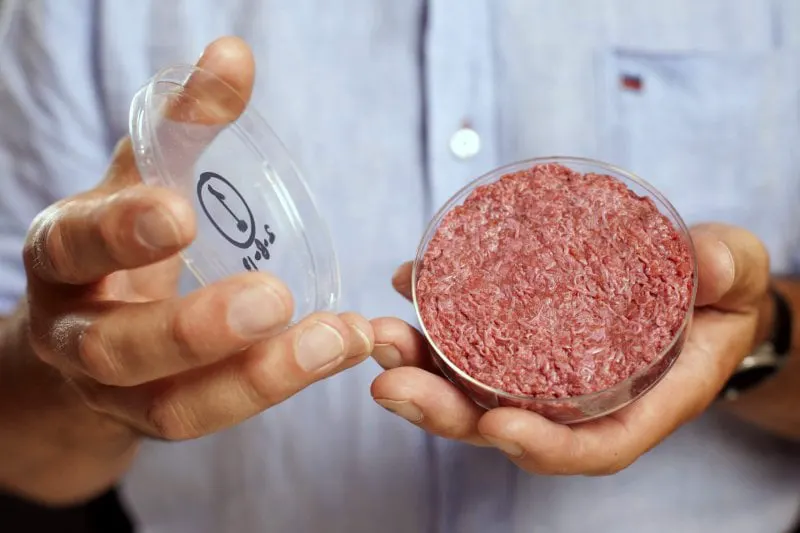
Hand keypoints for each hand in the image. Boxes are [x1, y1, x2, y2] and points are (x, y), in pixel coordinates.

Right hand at [17, 37, 371, 445]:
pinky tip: (340, 349)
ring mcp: (116, 392)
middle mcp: (75, 333)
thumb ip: (184, 124)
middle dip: (194, 329)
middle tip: (273, 298)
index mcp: (64, 256)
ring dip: (260, 378)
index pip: (76, 244)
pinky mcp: (160, 420)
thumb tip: (233, 54)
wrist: (86, 326)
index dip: (121, 231)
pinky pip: (215, 419)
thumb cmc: (122, 240)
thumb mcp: (143, 177)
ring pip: (173, 408)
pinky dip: (281, 388)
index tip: (179, 210)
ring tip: (340, 337)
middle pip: (117, 349)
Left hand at [369, 223, 769, 474]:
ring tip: (380, 338)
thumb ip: (727, 271)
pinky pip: (469, 343)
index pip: (588, 446)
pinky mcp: (522, 340)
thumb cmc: (720, 293)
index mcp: (639, 403)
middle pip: (506, 425)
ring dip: (419, 370)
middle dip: (444, 411)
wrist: (695, 284)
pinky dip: (432, 322)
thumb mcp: (736, 276)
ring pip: (473, 389)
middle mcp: (580, 400)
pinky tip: (406, 286)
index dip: (542, 445)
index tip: (495, 426)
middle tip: (392, 382)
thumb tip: (710, 266)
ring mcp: (544, 373)